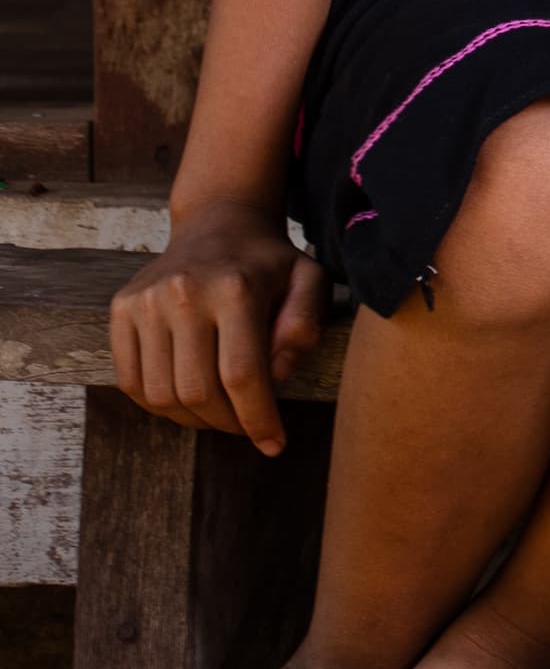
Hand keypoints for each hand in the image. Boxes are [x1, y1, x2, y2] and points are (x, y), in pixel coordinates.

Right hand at [110, 197, 326, 453]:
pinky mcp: (121, 309)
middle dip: (228, 423)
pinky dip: (159, 404)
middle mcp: (183, 293)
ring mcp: (145, 301)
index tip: (274, 444)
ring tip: (221, 414)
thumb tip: (277, 377)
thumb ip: (305, 326)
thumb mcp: (309, 282)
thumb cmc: (270, 263)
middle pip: (198, 391)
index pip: (242, 375)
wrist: (218, 224)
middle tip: (247, 427)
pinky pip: (132, 380)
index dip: (258, 419)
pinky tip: (188, 400)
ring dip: (193, 419)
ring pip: (161, 394)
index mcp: (235, 288)